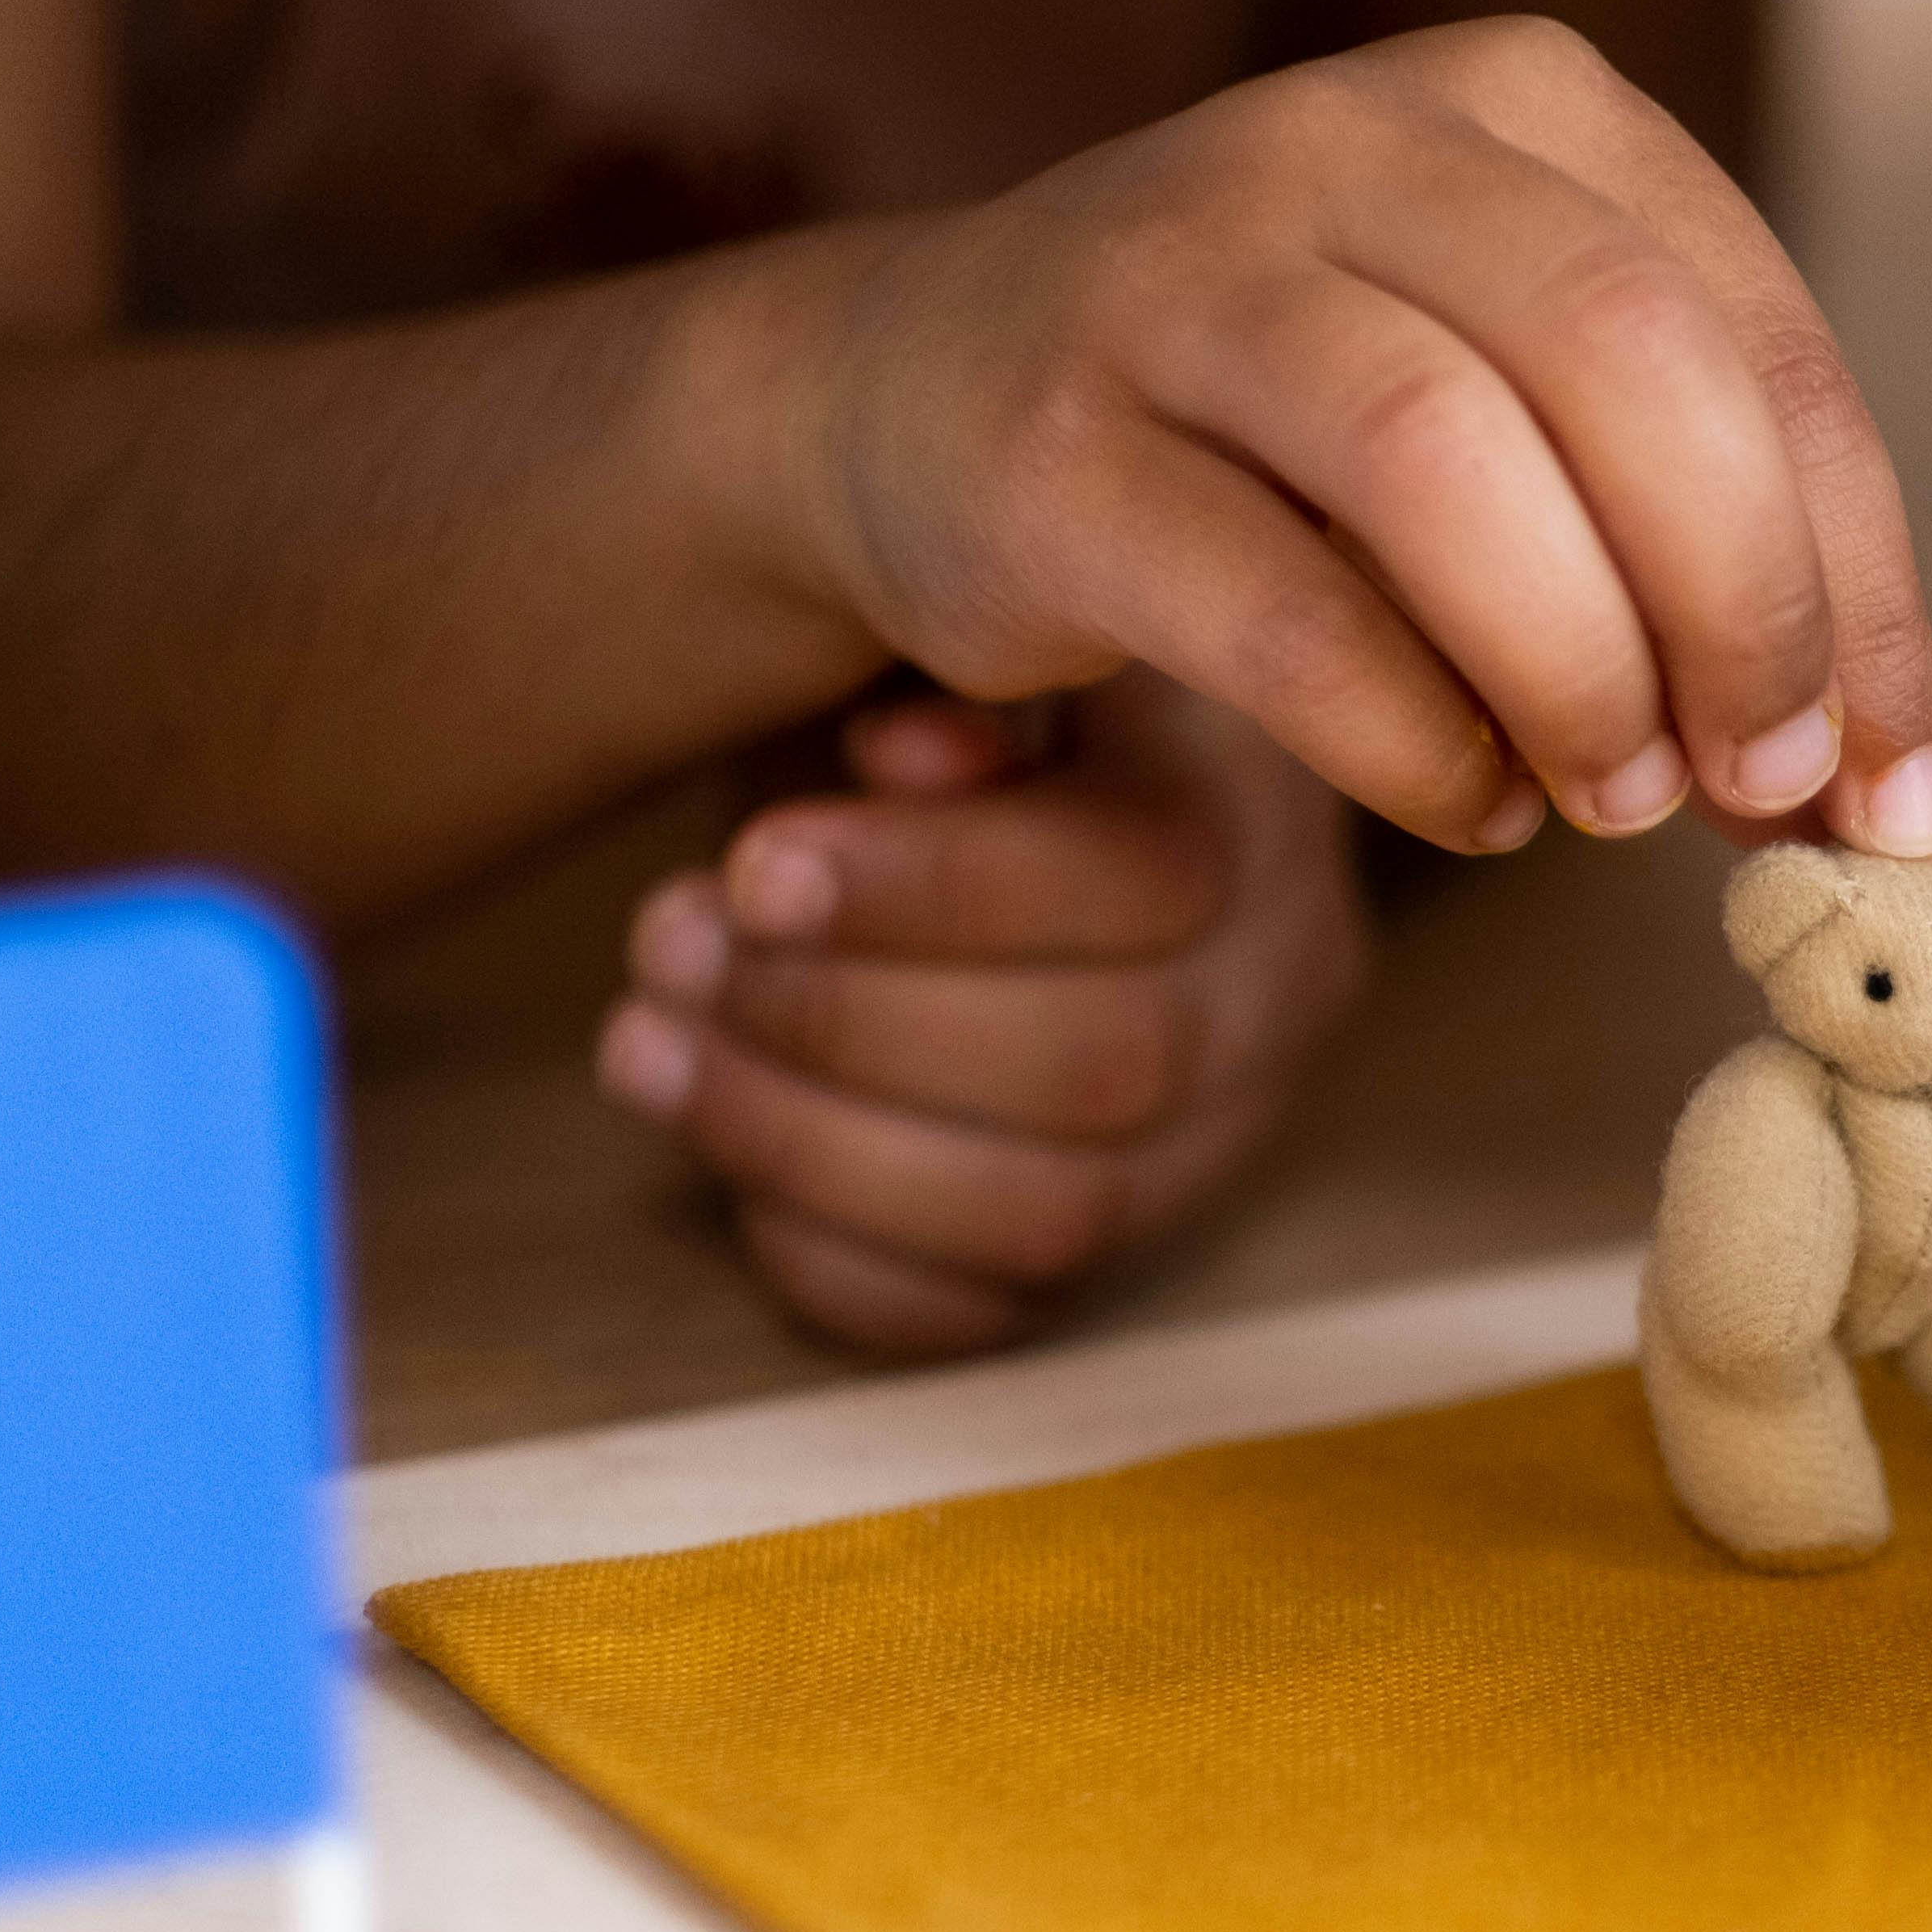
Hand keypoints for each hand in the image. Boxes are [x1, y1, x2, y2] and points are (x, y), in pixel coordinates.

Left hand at [593, 671, 1370, 1354]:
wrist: (1046, 770)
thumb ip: (961, 668)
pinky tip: (726, 1170)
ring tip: (647, 1041)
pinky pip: (998, 1313)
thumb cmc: (976, 680)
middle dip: (843, 1020)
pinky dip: (846, 1261)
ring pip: (1053, 1213)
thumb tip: (905, 758)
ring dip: (812, 1139)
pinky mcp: (1127, 1243)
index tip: (751, 863)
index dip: (933, 890)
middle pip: (1102, 1067)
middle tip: (665, 943)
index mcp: (1261, 807)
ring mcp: (1220, 1137)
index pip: (1146, 881)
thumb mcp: (975, 618)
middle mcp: (1283, 990)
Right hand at [772, 15, 1931, 864]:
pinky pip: (1284, 614)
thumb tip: (1917, 802)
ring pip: (1447, 464)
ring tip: (1609, 799)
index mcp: (1525, 109)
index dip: (1866, 589)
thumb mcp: (1528, 436)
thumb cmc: (1286, 446)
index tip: (1904, 784)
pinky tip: (1467, 802)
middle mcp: (1352, 137)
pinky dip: (1416, 745)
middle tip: (1759, 790)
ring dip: (1579, 673)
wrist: (914, 404)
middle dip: (1741, 611)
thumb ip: (1711, 571)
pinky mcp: (1050, 443)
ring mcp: (1180, 273)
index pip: (1763, 341)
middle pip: (1631, 364)